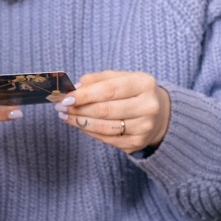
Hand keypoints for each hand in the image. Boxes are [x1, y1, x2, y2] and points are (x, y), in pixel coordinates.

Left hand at [56, 70, 170, 153]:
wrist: (159, 114)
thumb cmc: (134, 92)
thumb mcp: (121, 78)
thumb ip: (98, 79)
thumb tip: (75, 88)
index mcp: (144, 84)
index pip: (109, 90)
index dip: (85, 95)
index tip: (65, 97)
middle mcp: (148, 106)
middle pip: (105, 110)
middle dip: (79, 109)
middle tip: (60, 107)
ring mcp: (144, 127)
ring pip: (104, 127)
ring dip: (80, 122)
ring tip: (65, 116)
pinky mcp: (137, 143)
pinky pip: (107, 139)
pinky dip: (89, 131)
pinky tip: (79, 124)